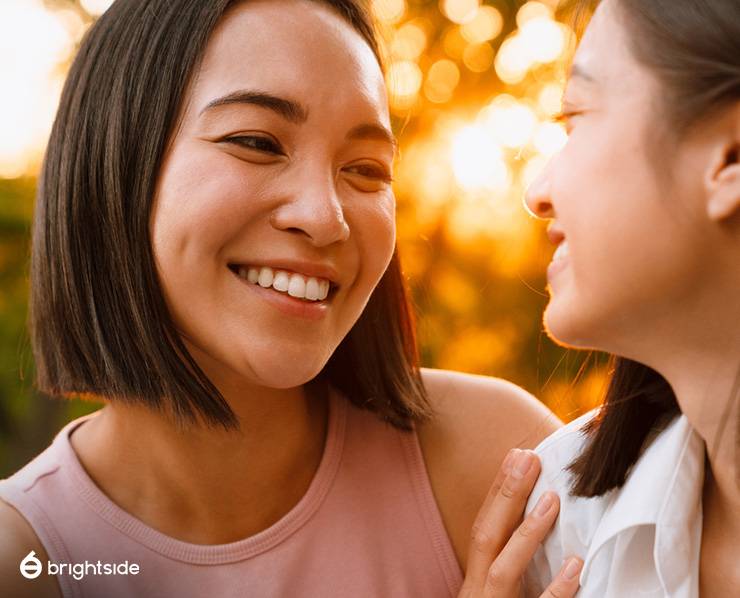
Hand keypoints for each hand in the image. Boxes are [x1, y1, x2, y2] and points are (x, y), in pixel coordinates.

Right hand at [458, 449, 582, 597]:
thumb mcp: (498, 592)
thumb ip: (511, 563)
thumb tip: (539, 516)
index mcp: (475, 577)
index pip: (483, 526)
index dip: (497, 490)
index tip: (516, 455)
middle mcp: (478, 589)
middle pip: (486, 537)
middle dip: (507, 496)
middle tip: (529, 458)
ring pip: (503, 570)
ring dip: (526, 533)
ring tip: (551, 499)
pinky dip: (556, 588)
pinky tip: (574, 566)